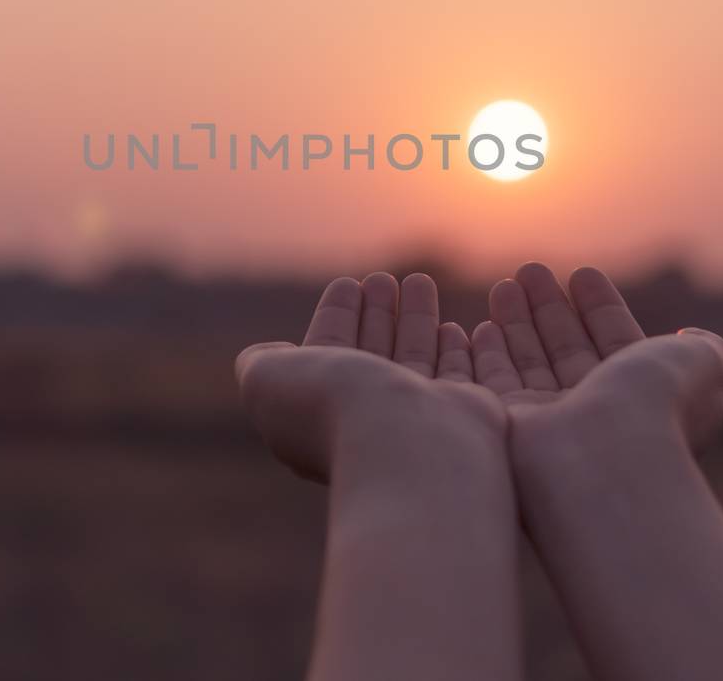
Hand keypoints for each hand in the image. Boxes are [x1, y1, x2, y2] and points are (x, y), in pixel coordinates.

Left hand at [236, 272, 504, 482]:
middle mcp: (369, 418)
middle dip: (376, 313)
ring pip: (414, 358)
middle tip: (383, 278)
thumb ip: (260, 362)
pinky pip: (456, 376)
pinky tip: (454, 327)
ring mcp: (418, 420)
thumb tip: (271, 354)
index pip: (329, 353)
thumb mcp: (266, 381)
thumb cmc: (332, 409)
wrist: (404, 444)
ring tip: (419, 281)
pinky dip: (452, 349)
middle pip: (372, 353)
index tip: (347, 284)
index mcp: (322, 411)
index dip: (335, 317)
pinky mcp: (462, 415)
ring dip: (415, 318)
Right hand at [468, 263, 722, 461]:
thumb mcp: (700, 363)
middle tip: (530, 269)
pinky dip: (485, 354)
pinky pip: (492, 385)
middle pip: (567, 350)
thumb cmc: (655, 405)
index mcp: (640, 397)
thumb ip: (702, 346)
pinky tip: (479, 325)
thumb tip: (693, 335)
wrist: (606, 455)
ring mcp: (550, 423)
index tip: (582, 274)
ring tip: (506, 283)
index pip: (615, 343)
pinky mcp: (508, 429)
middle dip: (549, 308)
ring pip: (529, 363)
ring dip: (516, 320)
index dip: (600, 308)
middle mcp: (594, 413)